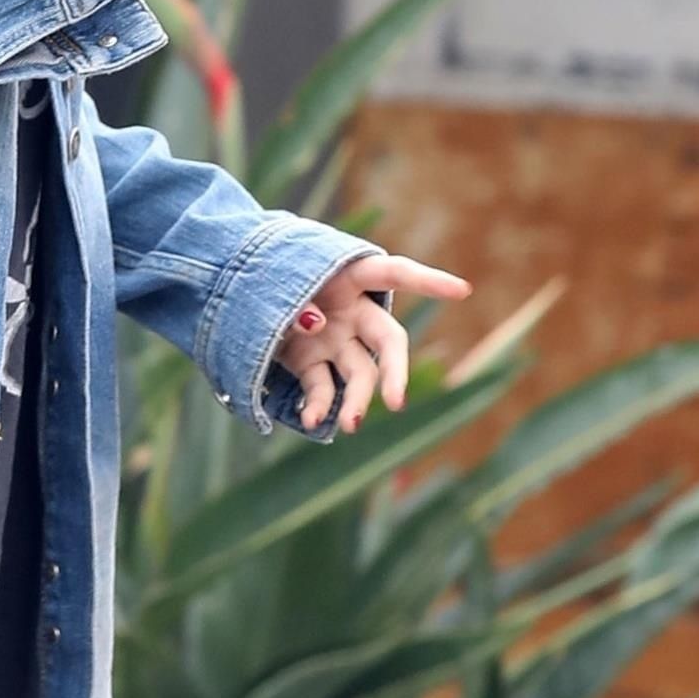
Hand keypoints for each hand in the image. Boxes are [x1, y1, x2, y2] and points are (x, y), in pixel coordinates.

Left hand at [275, 251, 471, 433]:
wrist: (234, 286)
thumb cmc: (265, 271)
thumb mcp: (280, 279)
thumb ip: (300, 300)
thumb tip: (316, 323)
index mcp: (351, 276)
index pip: (397, 274)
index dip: (430, 281)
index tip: (464, 291)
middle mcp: (352, 311)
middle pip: (388, 341)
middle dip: (395, 371)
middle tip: (395, 401)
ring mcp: (334, 338)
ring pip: (360, 373)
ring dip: (355, 400)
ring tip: (349, 425)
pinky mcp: (310, 362)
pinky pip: (322, 387)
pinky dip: (317, 405)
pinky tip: (311, 420)